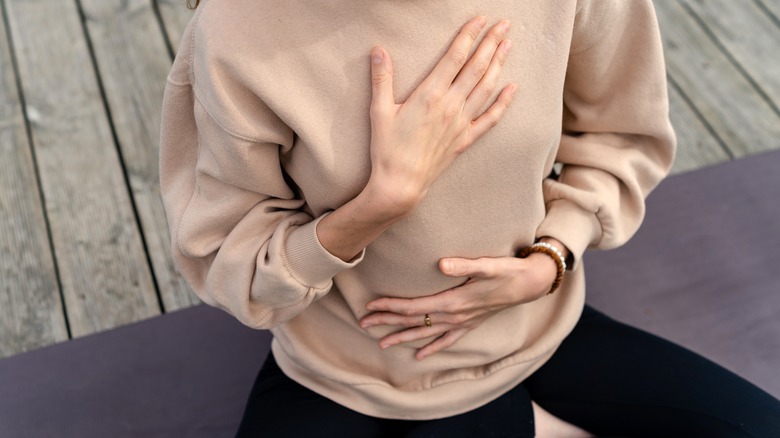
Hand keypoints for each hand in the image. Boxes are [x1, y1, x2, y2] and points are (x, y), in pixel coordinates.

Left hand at [360, 253, 556, 359]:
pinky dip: (431, 348)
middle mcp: (454, 316)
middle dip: (387, 322)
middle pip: (414, 321)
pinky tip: (419, 356)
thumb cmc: (507, 271)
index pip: (414, 307)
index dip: (390, 306)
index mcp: (453, 302)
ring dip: (402, 337)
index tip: (371, 306)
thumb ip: (464, 265)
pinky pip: (446, 340)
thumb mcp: (487, 265)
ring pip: (425, 333)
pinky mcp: (469, 324)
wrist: (529, 284)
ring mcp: (462, 323)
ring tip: (381, 343)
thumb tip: (441, 265)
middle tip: (363, 323)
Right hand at [364, 16, 516, 214]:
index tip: (481, 20)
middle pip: (476, 67)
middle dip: (491, 43)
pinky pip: (490, 118)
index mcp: (430, 94)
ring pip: (486, 88)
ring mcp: (461, 123)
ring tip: (508, 45)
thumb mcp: (379, 111)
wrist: (401, 184)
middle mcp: (451, 105)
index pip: (455, 57)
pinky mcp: (465, 139)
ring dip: (499, 64)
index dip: (469, 35)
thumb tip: (378, 51)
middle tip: (504, 24)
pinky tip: (512, 89)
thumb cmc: (387, 148)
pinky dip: (503, 102)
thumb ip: (381, 79)